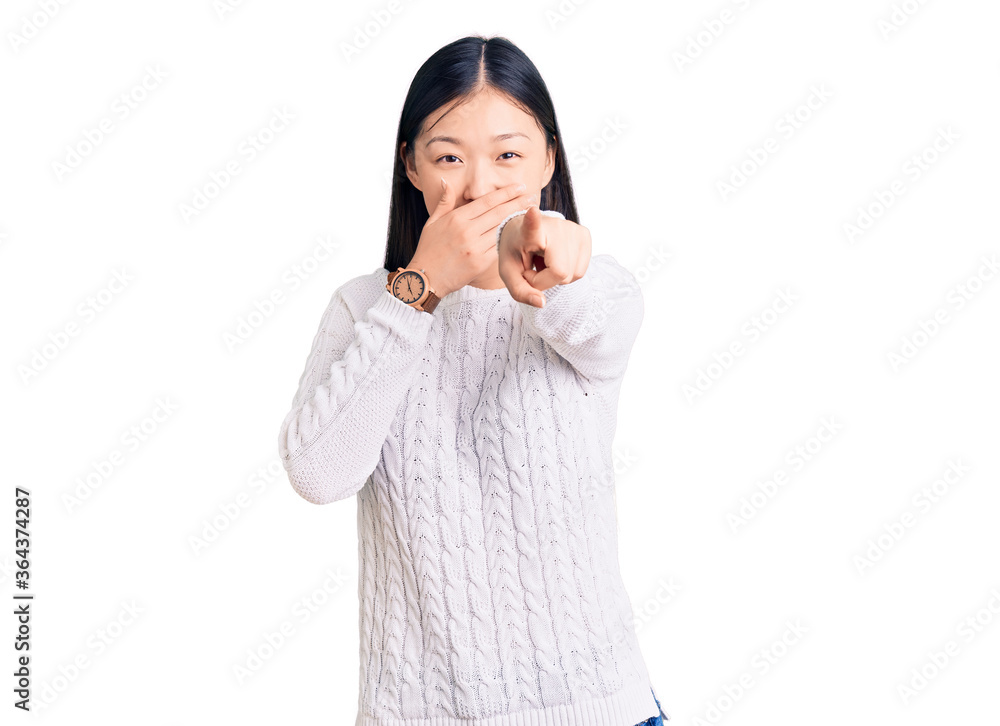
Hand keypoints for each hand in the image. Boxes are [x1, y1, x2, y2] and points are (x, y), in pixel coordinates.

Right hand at [409, 180, 536, 296]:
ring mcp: (474, 247)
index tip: (519, 186)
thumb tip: (446, 181)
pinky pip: (498, 247)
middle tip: (532, 195)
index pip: (486, 201)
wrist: (425, 278)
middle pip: (498, 212)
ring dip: (517, 220)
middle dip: (518, 202)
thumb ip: (444, 202)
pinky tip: (519, 233)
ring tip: (530, 212)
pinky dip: (508, 240)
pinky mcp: (480, 263)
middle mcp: (467, 230)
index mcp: (456, 218)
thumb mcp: (431, 222)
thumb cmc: (428, 250)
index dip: (505, 193)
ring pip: (501, 229)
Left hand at [497, 206, 591, 306]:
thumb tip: (542, 303)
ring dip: (555, 276)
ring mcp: (573, 228)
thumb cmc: (515, 251)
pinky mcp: (585, 234)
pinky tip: (554, 259)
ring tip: (543, 261)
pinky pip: (580, 271)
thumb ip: (520, 292)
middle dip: (544, 280)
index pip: (532, 226)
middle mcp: (555, 226)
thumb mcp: (509, 274)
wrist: (523, 231)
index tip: (532, 212)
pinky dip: (567, 272)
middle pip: (560, 273)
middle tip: (532, 267)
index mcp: (528, 231)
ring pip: (572, 275)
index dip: (533, 221)